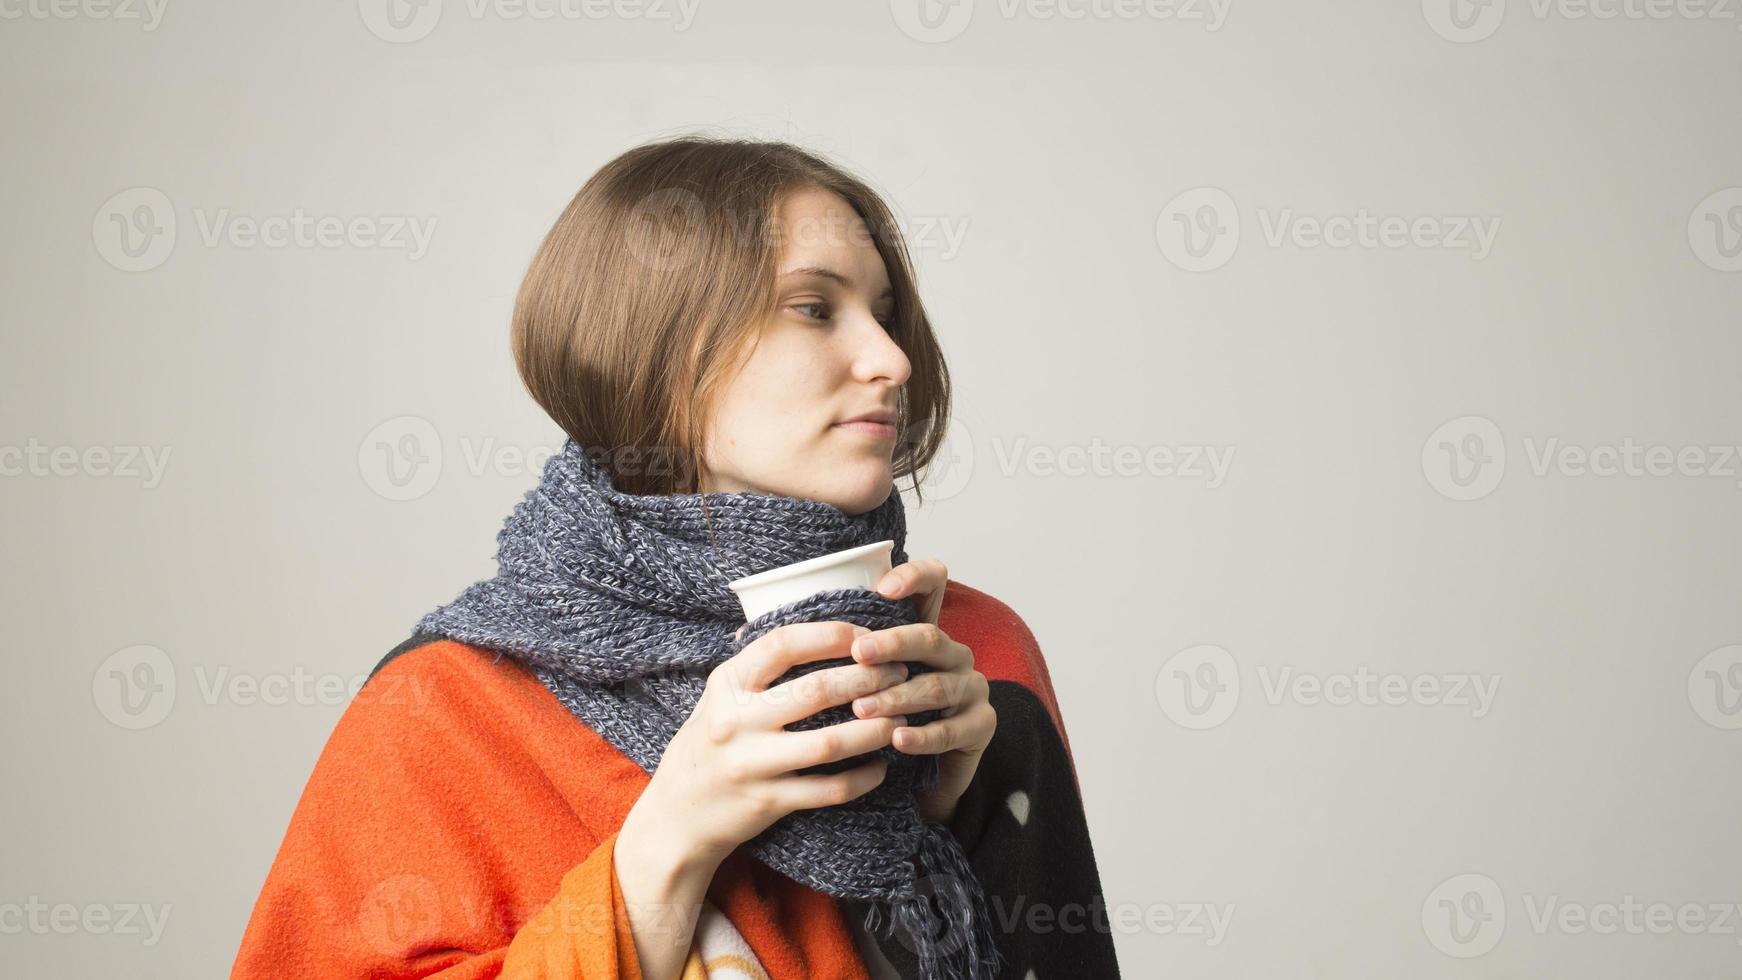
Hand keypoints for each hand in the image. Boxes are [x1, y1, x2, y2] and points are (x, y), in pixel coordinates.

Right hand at [628, 621, 910, 867]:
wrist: (677, 816)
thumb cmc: (710, 744)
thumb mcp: (720, 696)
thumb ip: (759, 667)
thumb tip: (824, 629)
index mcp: (726, 684)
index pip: (784, 645)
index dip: (832, 635)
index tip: (866, 634)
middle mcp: (736, 722)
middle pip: (817, 690)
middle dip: (868, 679)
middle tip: (899, 673)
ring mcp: (752, 765)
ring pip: (830, 743)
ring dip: (874, 729)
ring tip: (900, 717)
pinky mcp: (769, 803)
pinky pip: (829, 790)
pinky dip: (862, 777)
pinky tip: (881, 765)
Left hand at [851, 559, 996, 824]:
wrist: (918, 778)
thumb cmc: (875, 720)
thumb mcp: (853, 681)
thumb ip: (828, 653)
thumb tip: (754, 630)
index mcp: (923, 629)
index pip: (933, 582)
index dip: (914, 577)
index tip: (882, 587)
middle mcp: (953, 652)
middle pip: (931, 635)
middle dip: (893, 643)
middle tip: (859, 652)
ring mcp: (972, 687)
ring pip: (938, 685)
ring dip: (898, 697)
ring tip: (864, 708)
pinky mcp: (982, 726)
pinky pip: (954, 730)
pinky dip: (924, 736)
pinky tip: (898, 741)